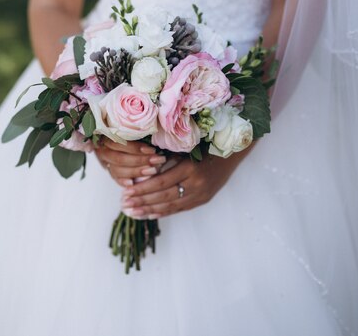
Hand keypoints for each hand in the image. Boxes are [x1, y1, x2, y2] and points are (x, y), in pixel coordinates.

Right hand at [94, 138, 167, 186]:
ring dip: (136, 171)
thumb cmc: (137, 133)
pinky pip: (116, 179)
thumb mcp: (136, 130)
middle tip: (158, 160)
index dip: (135, 148)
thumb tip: (150, 132)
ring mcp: (106, 163)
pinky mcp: (112, 173)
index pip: (119, 143)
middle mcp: (103, 150)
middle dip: (140, 160)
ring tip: (153, 170)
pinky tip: (133, 183)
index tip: (152, 150)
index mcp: (106, 136)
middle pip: (119, 159)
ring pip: (117, 170)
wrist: (130, 137)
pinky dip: (124, 181)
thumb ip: (139, 131)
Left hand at [120, 148, 250, 218]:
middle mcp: (196, 184)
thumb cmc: (204, 144)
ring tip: (132, 212)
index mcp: (190, 168)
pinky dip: (163, 211)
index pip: (160, 182)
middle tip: (124, 205)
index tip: (125, 192)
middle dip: (142, 201)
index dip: (142, 189)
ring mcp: (201, 194)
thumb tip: (138, 165)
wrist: (233, 152)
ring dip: (149, 209)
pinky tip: (148, 214)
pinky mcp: (203, 200)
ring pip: (170, 205)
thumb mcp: (185, 146)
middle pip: (163, 196)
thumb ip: (165, 155)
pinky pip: (180, 208)